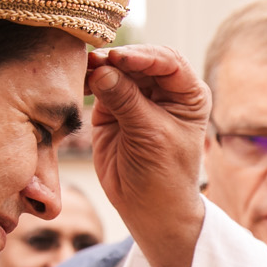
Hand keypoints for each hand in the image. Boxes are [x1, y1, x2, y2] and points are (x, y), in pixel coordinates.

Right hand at [87, 45, 209, 266]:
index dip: (142, 56)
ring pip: (116, 70)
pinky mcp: (111, 108)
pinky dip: (88, 81)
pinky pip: (98, 86)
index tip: (118, 58)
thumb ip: (126, 101)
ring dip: (99, 67)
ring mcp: (136, 96)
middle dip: (117, 58)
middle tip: (94, 60)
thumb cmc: (164, 175)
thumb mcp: (150, 136)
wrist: (149, 210)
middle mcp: (163, 89)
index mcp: (188, 92)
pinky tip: (78, 81)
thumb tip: (101, 69)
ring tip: (83, 68)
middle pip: (139, 60)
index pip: (167, 61)